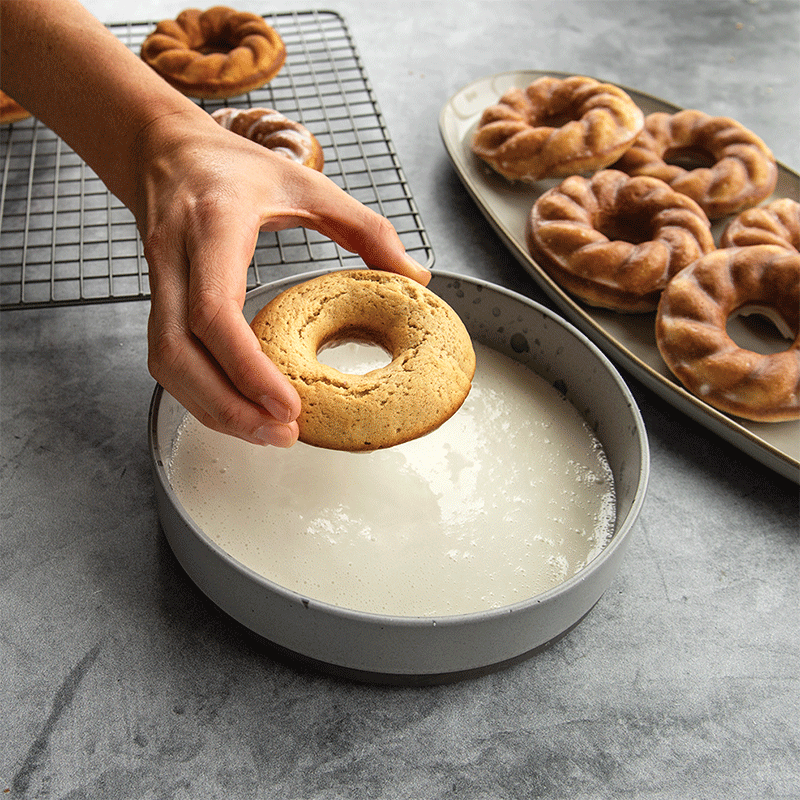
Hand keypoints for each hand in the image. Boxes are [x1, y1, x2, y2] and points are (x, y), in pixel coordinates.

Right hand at [135, 109, 430, 446]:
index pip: (215, 310)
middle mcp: (175, 258)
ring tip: (264, 434)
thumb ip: (366, 227)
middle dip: (227, 406)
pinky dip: (200, 393)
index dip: (247, 367)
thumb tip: (416, 275)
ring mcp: (159, 281)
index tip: (288, 406)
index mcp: (215, 225)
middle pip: (179, 353)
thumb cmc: (236, 168)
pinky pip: (168, 360)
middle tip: (280, 435)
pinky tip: (238, 409)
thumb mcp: (308, 184)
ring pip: (165, 364)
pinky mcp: (157, 300)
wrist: (165, 152)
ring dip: (210, 408)